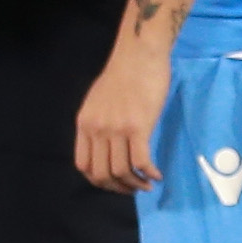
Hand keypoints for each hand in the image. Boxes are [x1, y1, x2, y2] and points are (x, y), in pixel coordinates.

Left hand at [73, 29, 169, 192]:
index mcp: (85, 123)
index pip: (83, 165)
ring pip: (121, 171)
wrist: (139, 54)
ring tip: (147, 184)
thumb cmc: (123, 74)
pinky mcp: (138, 127)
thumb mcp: (97, 100)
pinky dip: (150, 173)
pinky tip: (157, 174)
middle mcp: (97, 129)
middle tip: (133, 188)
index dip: (98, 180)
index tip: (114, 182)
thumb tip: (106, 145)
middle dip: (118, 188)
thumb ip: (97, 122)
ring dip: (135, 184)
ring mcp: (117, 129)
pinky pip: (141, 161)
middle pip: (101, 174)